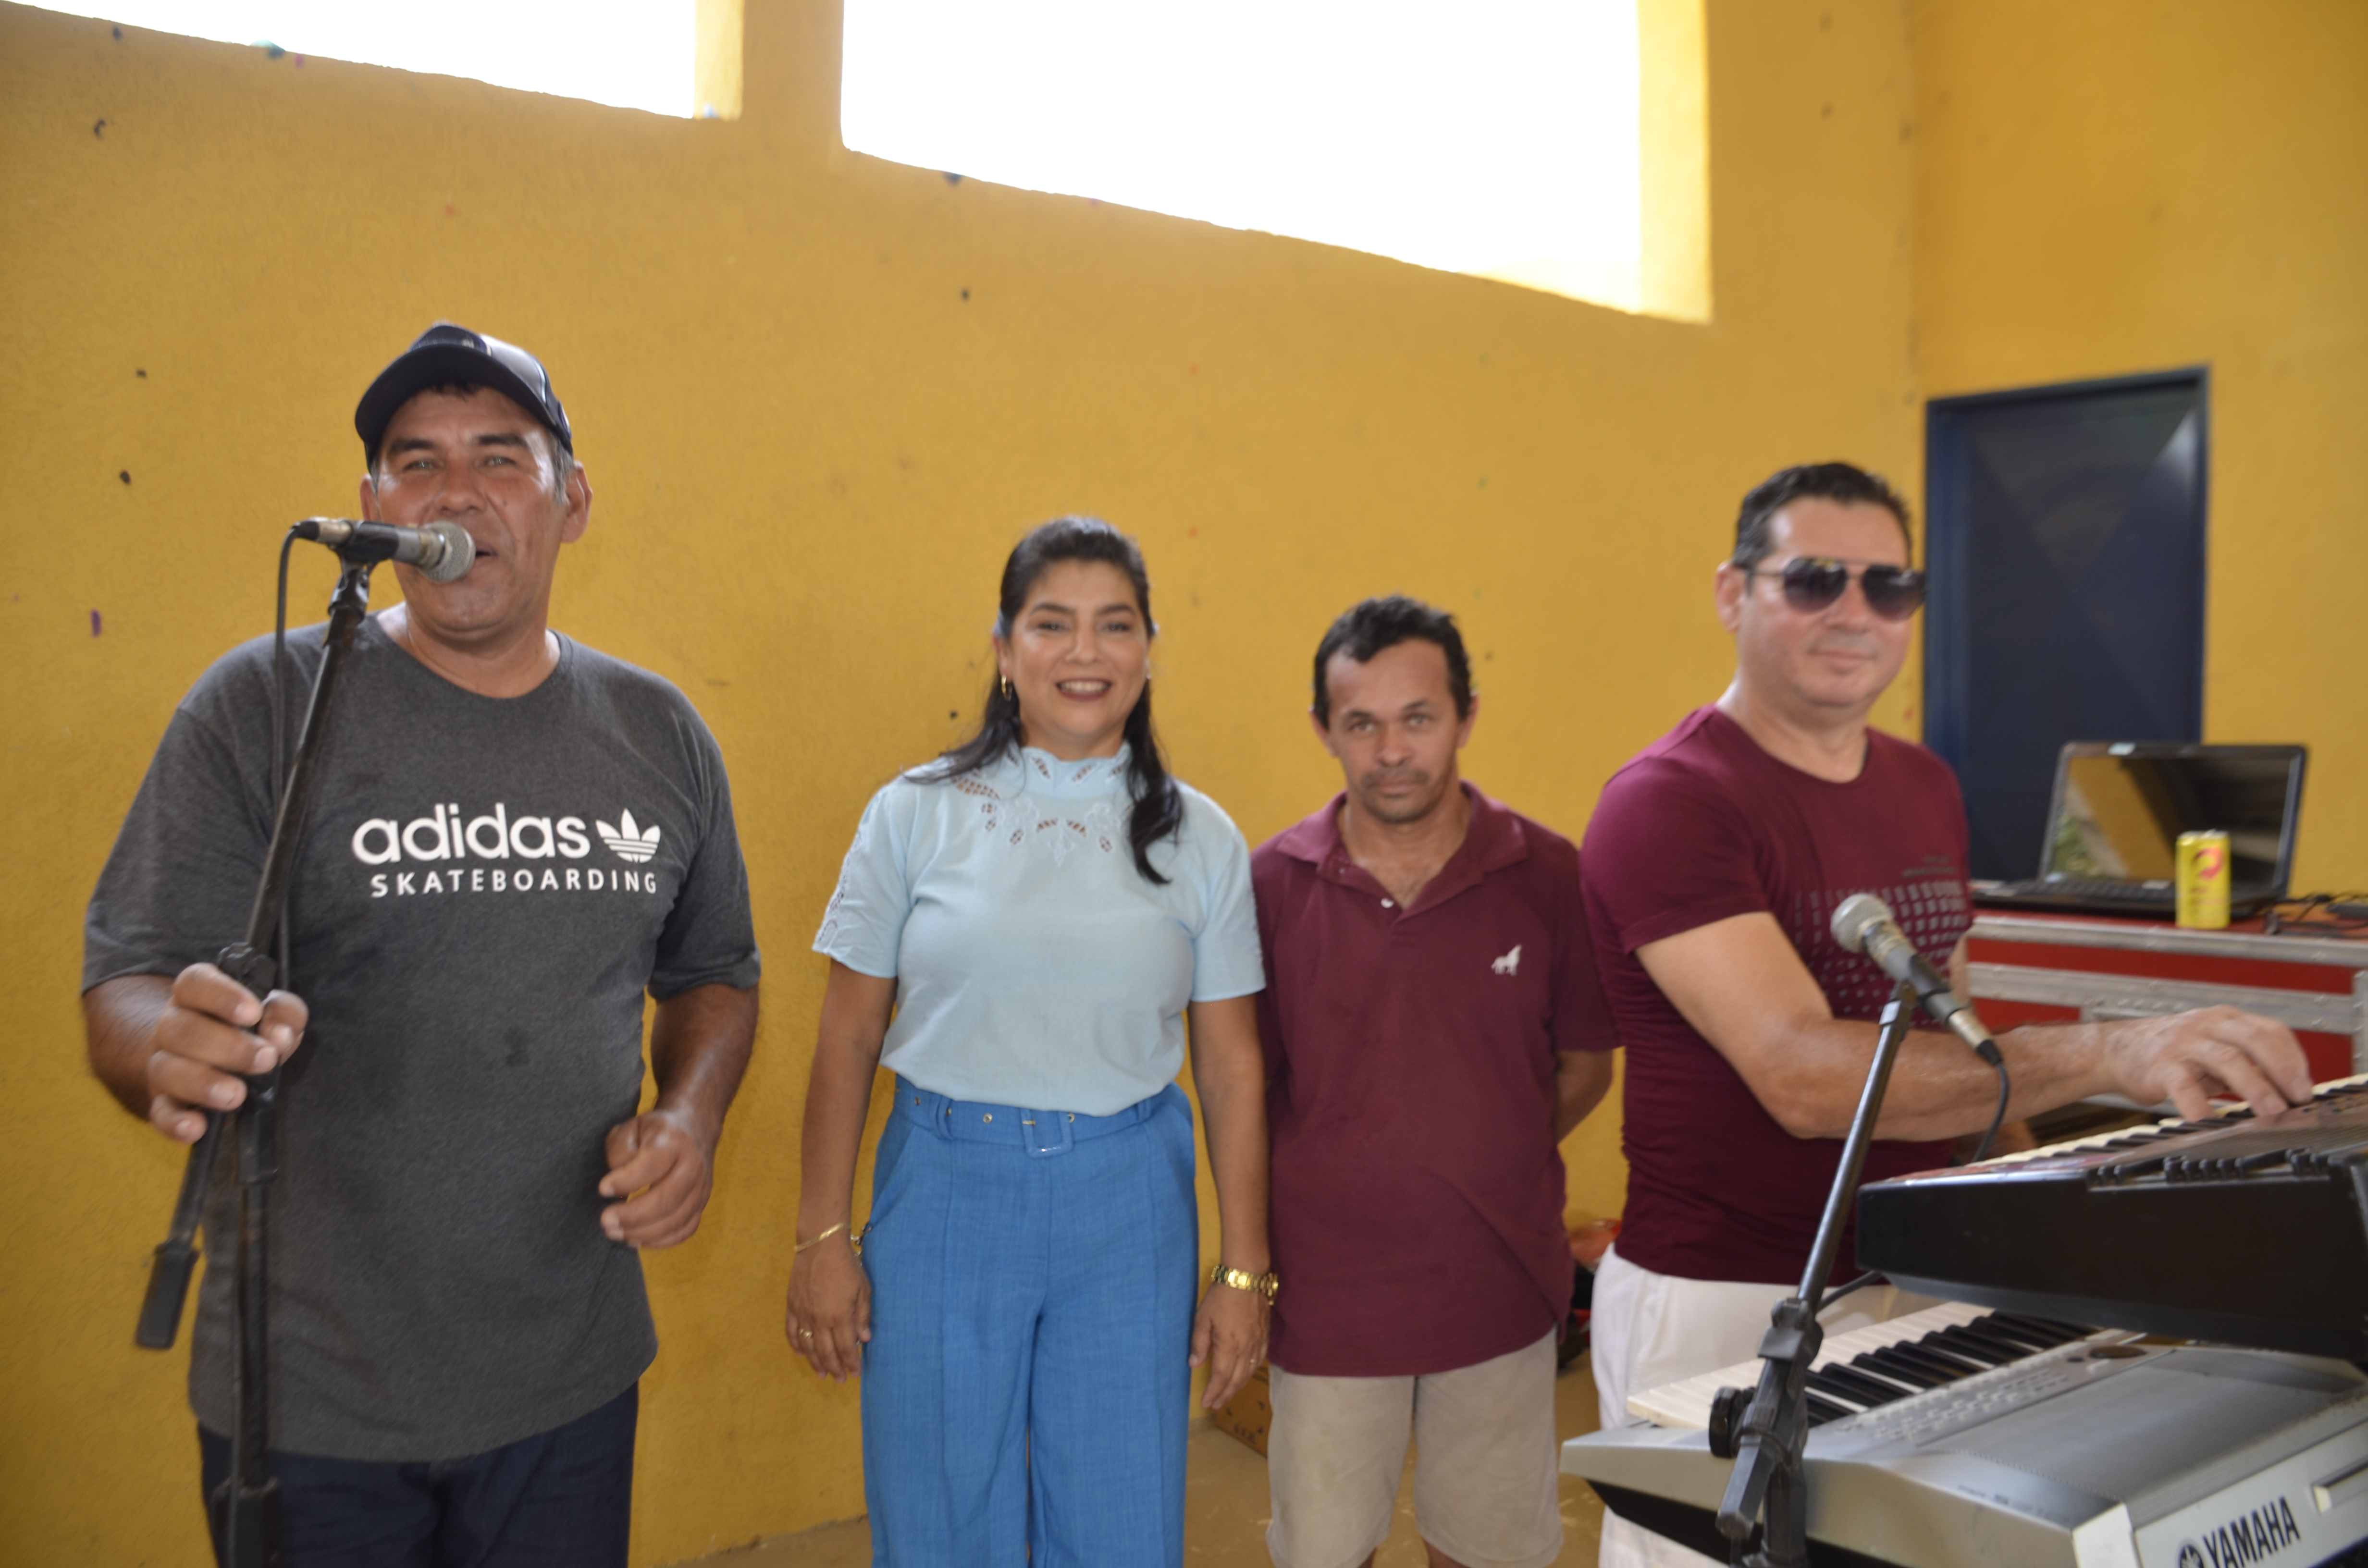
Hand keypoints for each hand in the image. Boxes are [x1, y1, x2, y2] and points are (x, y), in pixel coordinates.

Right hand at [141, 963, 307, 1142]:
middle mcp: (172, 1026)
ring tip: (236, 1095)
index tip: (253, 1013)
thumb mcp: (273, 1014)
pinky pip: (160, 1112)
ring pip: (168, 1070)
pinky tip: (197, 1128)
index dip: (222, 996)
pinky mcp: (163, 1101)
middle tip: (265, 1059)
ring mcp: (163, 1064)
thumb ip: (283, 1013)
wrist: (211, 1060)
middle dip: (227, 1046)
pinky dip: (176, 1122)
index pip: (195, 983)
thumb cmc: (248, 1031)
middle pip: (182, 1030)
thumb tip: (279, 1033)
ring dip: (203, 1083)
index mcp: (195, 995)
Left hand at [599, 1106, 714, 1247]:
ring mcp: (701, 1187)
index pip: (650, 1167)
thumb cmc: (655, 1132)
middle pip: (665, 1200)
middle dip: (632, 1217)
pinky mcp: (702, 1204)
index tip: (602, 1188)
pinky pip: (685, 1230)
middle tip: (606, 1221)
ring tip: (616, 1232)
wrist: (695, 1129)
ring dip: (642, 1233)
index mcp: (673, 1142)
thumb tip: (614, 1186)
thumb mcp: (631, 1128)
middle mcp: (693, 1165)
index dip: (624, 1182)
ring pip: (675, 1220)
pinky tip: (637, 1238)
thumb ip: (618, 1151)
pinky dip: (660, 1241)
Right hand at [785, 1236, 870, 1380]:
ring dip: (815, 1362)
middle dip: (835, 1368)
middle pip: (826, 1351)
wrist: (820, 1245)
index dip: (851, 1362)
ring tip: (821, 1374)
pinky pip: (791, 1330)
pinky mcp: (792, 1305)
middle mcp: (820, 1318)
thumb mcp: (863, 1289)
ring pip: (808, 1345)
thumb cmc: (846, 1265)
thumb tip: (864, 1339)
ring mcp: (803, 1313)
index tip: (855, 1373)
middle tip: (839, 1380)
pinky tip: (800, 1353)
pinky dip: (796, 1344)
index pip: (846, 1347)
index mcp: (839, 1315)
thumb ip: (862, 1316)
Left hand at [1190, 1275, 1269, 1408]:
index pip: (1221, 1377)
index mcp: (1229, 1347)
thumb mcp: (1202, 1319)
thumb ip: (1199, 1343)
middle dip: (1225, 1395)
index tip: (1206, 1403)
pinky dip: (1251, 1372)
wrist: (1246, 1278)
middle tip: (1216, 1405)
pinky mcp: (1264, 1335)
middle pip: (1236, 1380)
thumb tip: (1194, 1365)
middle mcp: (1246, 1349)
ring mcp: (1258, 1342)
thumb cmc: (1221, 1297)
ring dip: (1238, 1386)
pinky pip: (1260, 1360)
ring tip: (1228, 1394)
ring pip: (1249, 1372)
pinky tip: (1246, 1374)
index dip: (1214, 1392)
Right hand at [2102, 1005, 2312, 1120]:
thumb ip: (2243, 1061)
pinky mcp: (2161, 1066)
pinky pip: (2185, 1087)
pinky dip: (2201, 1106)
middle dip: (2282, 1069)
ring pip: (2227, 1059)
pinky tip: (2212, 1123)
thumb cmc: (2167, 1052)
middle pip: (2254, 1040)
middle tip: (2297, 1097)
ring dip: (2255, 1086)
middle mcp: (2206, 1026)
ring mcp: (2183, 1044)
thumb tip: (2283, 1089)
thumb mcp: (2210, 1047)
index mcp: (2223, 1019)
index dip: (2293, 1058)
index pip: (2271, 1030)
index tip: (2305, 1086)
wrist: (2113, 1050)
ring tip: (2271, 1111)